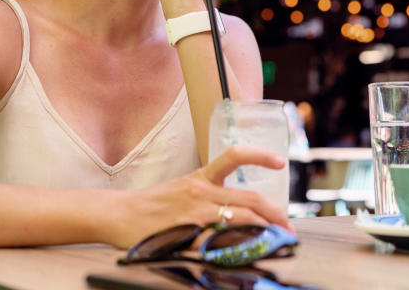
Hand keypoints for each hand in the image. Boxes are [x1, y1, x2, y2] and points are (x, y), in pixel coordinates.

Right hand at [108, 145, 291, 248]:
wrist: (120, 213)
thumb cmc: (152, 203)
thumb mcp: (184, 187)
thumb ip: (210, 194)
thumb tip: (238, 207)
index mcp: (202, 177)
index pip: (235, 156)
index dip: (260, 155)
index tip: (280, 161)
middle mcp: (202, 192)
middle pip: (250, 198)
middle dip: (276, 213)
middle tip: (288, 226)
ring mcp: (196, 214)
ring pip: (242, 219)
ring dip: (266, 230)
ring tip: (278, 240)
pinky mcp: (188, 235)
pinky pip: (220, 242)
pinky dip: (238, 248)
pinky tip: (250, 253)